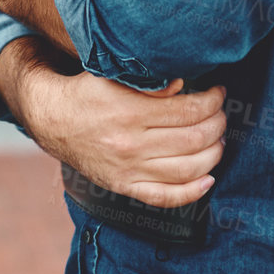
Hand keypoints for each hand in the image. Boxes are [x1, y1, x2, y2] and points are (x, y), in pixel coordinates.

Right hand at [2, 41, 225, 208]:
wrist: (52, 119)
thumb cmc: (87, 92)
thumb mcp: (111, 76)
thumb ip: (148, 82)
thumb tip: (182, 85)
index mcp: (129, 112)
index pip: (188, 110)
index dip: (211, 101)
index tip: (218, 93)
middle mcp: (130, 145)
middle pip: (194, 139)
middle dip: (217, 124)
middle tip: (221, 114)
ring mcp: (128, 170)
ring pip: (188, 169)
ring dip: (213, 153)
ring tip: (218, 139)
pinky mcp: (124, 187)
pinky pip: (166, 197)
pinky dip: (193, 192)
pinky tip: (208, 178)